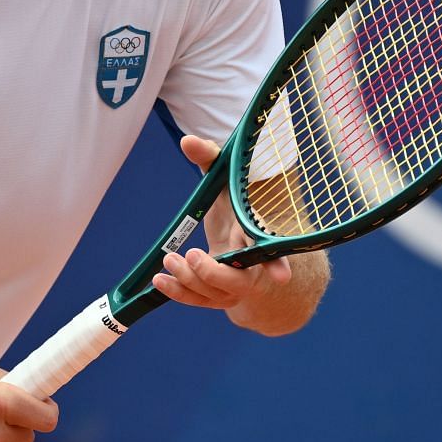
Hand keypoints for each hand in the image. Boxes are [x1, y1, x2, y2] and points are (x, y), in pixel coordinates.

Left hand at [150, 134, 291, 312]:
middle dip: (213, 272)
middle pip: (236, 279)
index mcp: (256, 236)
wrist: (240, 241)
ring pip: (213, 292)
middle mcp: (250, 265)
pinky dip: (178, 292)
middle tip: (192, 254)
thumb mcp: (223, 179)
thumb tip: (188, 141)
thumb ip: (209, 158)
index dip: (276, 263)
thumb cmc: (234, 205)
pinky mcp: (215, 295)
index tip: (281, 277)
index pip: (268, 250)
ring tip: (169, 259)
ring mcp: (232, 285)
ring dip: (189, 279)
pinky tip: (160, 280)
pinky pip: (198, 300)